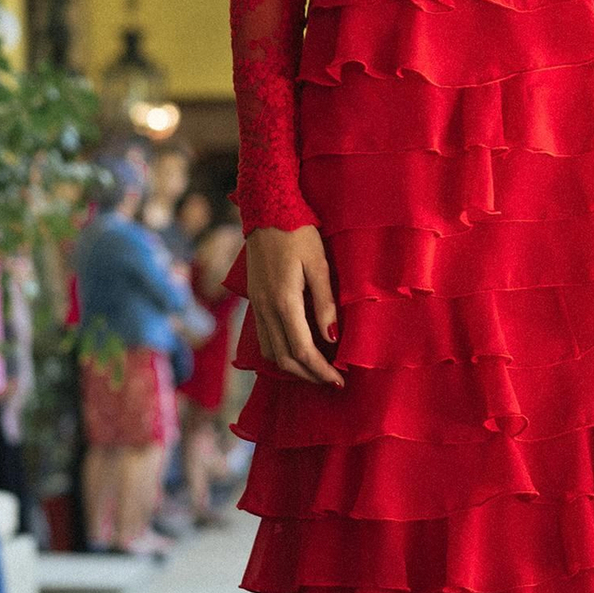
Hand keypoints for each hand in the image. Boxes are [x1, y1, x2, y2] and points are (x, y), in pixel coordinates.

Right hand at [244, 225, 342, 386]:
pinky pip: (264, 337)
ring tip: (316, 370)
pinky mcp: (254, 301)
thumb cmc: (298, 233)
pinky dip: (280, 353)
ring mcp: (256, 306)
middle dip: (308, 375)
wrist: (267, 211)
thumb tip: (331, 337)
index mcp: (283, 301)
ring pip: (270, 352)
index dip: (321, 371)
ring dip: (293, 368)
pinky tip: (296, 351)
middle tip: (331, 381)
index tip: (339, 380)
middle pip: (284, 358)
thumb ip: (325, 303)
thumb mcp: (319, 264)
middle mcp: (266, 308)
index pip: (302, 350)